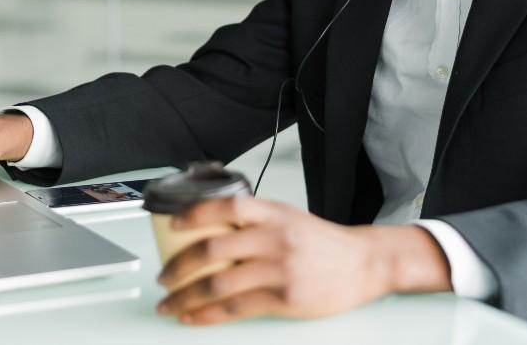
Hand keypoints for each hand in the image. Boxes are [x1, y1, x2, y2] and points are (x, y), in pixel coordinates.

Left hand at [156, 196, 451, 325]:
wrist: (363, 263)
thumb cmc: (322, 241)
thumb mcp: (287, 217)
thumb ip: (254, 222)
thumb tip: (210, 232)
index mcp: (273, 213)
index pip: (227, 207)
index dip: (196, 214)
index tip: (173, 225)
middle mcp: (274, 238)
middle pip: (214, 250)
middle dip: (180, 266)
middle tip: (163, 277)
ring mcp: (279, 269)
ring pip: (220, 284)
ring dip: (187, 296)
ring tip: (171, 303)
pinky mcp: (285, 300)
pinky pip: (237, 308)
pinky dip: (209, 315)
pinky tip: (195, 317)